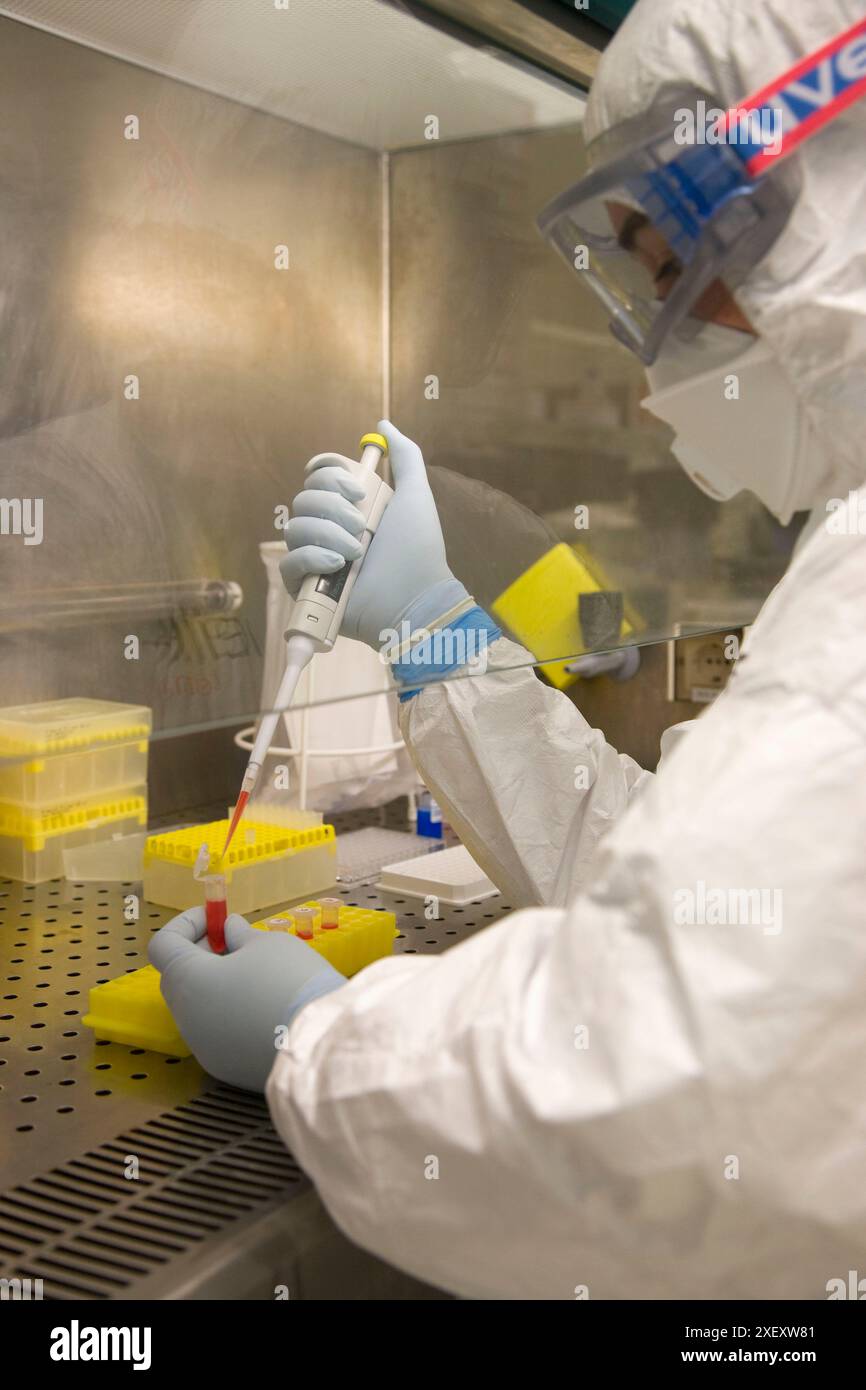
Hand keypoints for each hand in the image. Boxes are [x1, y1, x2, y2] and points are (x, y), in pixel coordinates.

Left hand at [148, 909, 343, 1091]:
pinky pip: (218, 1034)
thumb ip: (240, 936)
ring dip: (217, 987)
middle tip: (238, 945)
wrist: (319, 1042)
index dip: (187, 924)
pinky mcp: (224, 1068)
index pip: (163, 944)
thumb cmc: (289, 980)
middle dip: (202, 955)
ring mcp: (203, 1047)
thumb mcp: (267, 944)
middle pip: (178, 978)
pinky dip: (232, 1017)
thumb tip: (230, 932)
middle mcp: (186, 1017)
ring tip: (258, 979)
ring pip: (198, 1009)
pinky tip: (266, 1011)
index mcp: (188, 980)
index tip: (217, 918)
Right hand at [280, 419, 468, 649]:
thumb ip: (405, 456)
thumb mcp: (416, 495)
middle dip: (333, 505)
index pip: (319, 475)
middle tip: (363, 523)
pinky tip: (339, 565)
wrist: (414, 597)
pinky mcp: (305, 586)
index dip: (326, 470)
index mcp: (352, 505)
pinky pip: (289, 560)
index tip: (352, 483)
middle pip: (305, 496)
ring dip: (327, 534)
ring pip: (295, 526)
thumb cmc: (418, 549)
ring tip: (357, 552)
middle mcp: (331, 528)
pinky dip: (312, 558)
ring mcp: (316, 557)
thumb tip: (383, 424)